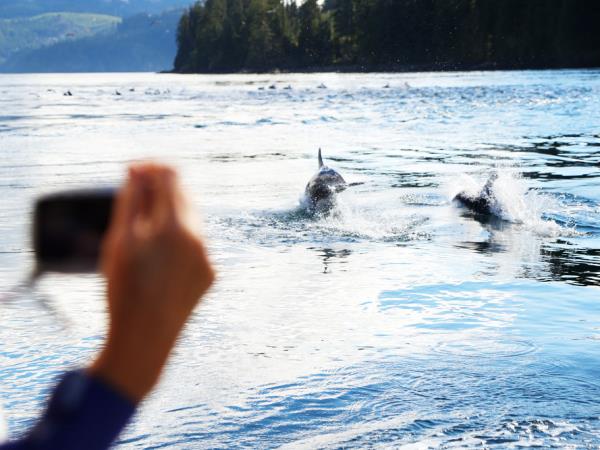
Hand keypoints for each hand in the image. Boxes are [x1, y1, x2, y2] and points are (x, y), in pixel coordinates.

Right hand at [88, 163, 214, 401]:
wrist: (145, 340)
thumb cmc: (125, 291)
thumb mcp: (119, 242)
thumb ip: (131, 202)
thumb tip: (138, 174)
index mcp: (176, 225)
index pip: (170, 177)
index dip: (151, 168)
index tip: (134, 170)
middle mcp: (199, 237)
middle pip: (183, 196)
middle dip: (161, 189)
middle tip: (136, 191)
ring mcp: (208, 257)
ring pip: (191, 220)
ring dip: (169, 213)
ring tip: (144, 224)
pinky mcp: (209, 274)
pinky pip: (195, 245)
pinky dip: (178, 238)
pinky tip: (159, 253)